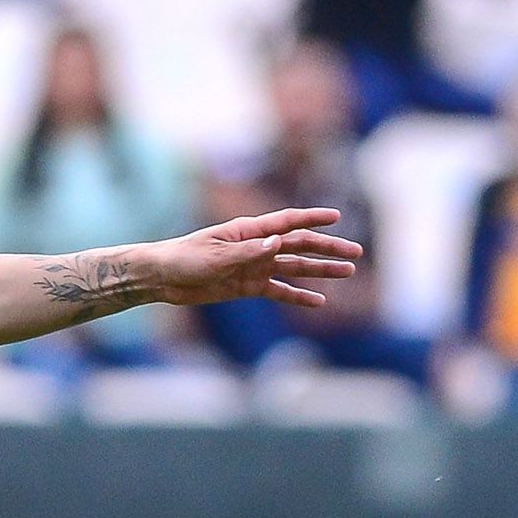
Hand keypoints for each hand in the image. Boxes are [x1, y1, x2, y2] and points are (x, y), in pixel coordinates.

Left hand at [107, 210, 363, 310]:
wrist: (161, 278)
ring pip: (294, 268)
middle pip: (299, 246)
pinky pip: (278, 291)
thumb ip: (249, 252)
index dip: (313, 218)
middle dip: (328, 249)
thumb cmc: (184, 259)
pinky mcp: (246, 286)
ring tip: (346, 273)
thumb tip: (278, 244)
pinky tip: (318, 302)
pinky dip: (297, 296)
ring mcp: (253, 267)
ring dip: (319, 271)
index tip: (337, 216)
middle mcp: (256, 246)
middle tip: (356, 254)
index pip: (288, 222)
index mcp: (249, 231)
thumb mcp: (216, 256)